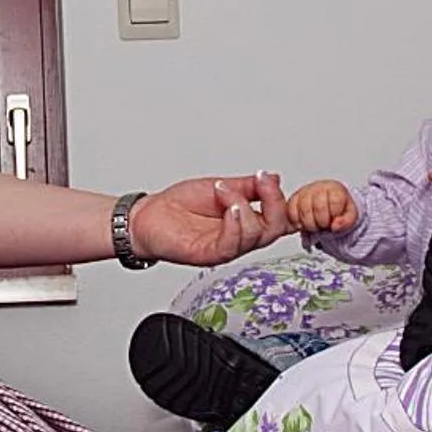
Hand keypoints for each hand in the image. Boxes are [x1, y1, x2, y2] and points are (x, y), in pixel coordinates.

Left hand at [127, 171, 288, 265]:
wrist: (146, 217)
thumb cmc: (177, 207)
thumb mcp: (218, 187)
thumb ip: (246, 186)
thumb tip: (273, 177)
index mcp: (245, 221)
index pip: (279, 217)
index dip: (285, 201)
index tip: (270, 179)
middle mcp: (239, 237)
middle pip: (275, 229)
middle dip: (273, 202)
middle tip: (261, 181)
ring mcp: (225, 247)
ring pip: (255, 236)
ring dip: (245, 207)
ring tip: (224, 191)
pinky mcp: (209, 254)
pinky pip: (231, 245)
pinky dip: (235, 224)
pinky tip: (229, 209)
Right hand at [286, 179, 358, 232]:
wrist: (328, 205)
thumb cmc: (339, 209)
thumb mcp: (350, 215)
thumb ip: (347, 221)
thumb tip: (335, 226)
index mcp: (335, 189)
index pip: (335, 202)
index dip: (335, 215)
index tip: (335, 220)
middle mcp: (319, 187)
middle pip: (319, 207)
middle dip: (322, 223)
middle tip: (324, 226)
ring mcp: (305, 192)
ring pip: (304, 210)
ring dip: (310, 225)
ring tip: (315, 226)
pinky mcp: (294, 198)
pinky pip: (291, 212)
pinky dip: (297, 222)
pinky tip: (304, 224)